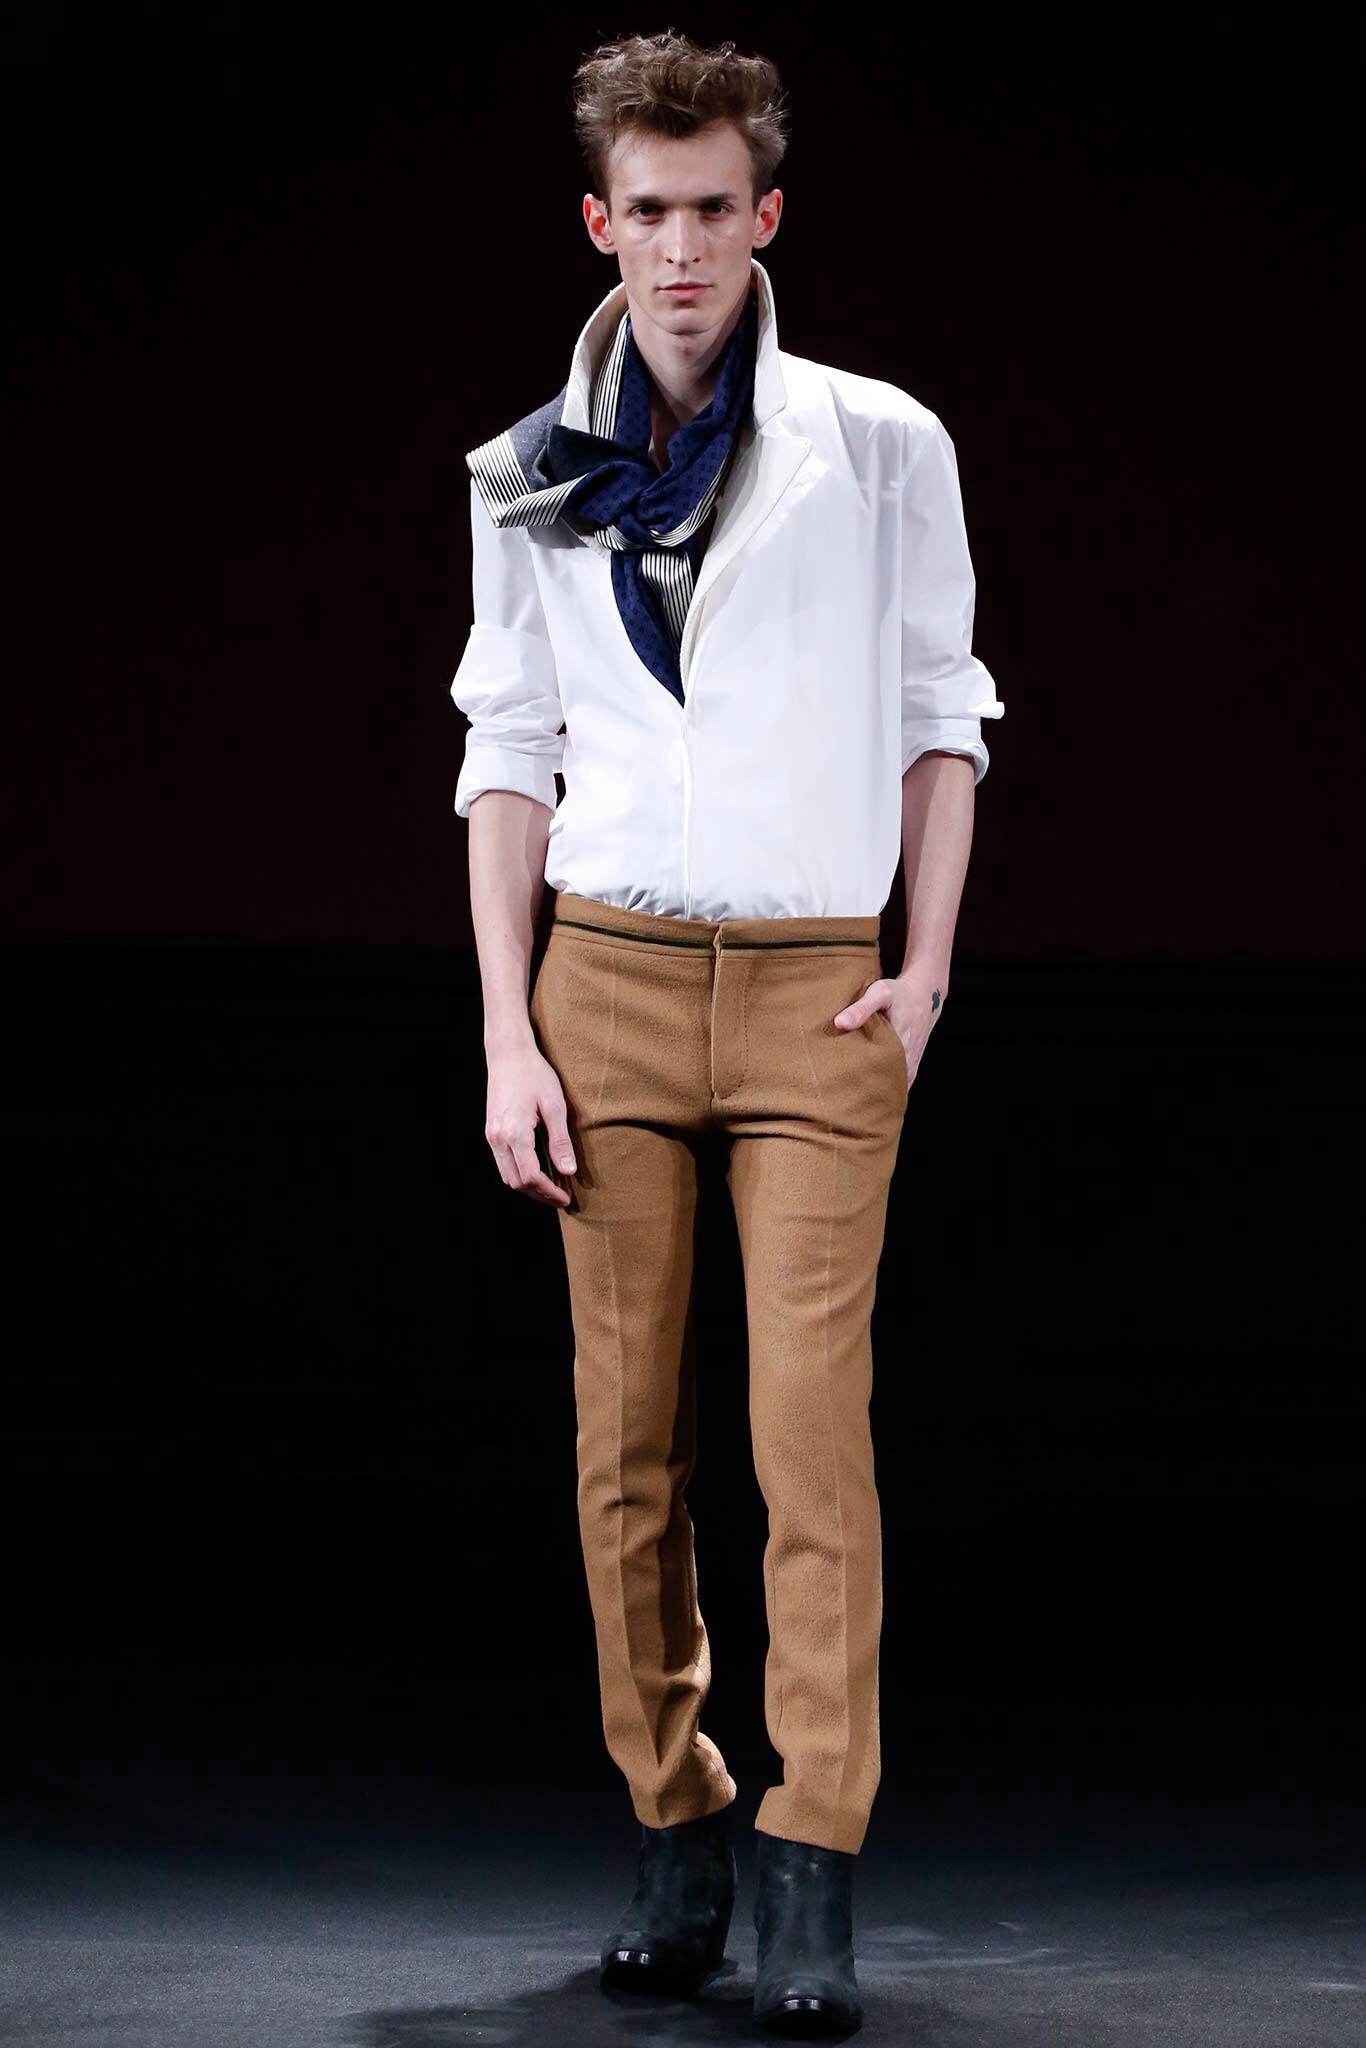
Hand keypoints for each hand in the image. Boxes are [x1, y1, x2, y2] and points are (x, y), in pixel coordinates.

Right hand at [484, 1045, 576, 1206]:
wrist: (508, 1053)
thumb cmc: (534, 1074)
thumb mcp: (555, 1106)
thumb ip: (560, 1142)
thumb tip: (569, 1171)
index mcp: (515, 1133)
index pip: (531, 1177)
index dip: (549, 1192)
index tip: (566, 1198)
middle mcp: (498, 1138)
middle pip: (517, 1182)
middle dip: (539, 1194)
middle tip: (561, 1198)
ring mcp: (491, 1135)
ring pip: (507, 1175)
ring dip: (528, 1186)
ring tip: (551, 1187)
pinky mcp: (490, 1131)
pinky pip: (503, 1162)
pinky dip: (519, 1173)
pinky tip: (537, 1171)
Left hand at [832, 966, 946, 1089]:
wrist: (925, 994)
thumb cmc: (899, 993)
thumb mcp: (880, 993)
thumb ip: (860, 1008)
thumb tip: (839, 1023)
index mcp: (899, 1044)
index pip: (878, 1072)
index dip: (859, 1082)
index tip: (841, 1088)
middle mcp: (908, 1058)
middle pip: (885, 1084)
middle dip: (865, 1091)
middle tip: (841, 1098)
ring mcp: (912, 1063)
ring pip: (895, 1087)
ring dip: (877, 1092)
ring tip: (853, 1100)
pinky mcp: (912, 1064)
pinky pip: (900, 1083)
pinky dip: (887, 1088)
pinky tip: (870, 1094)